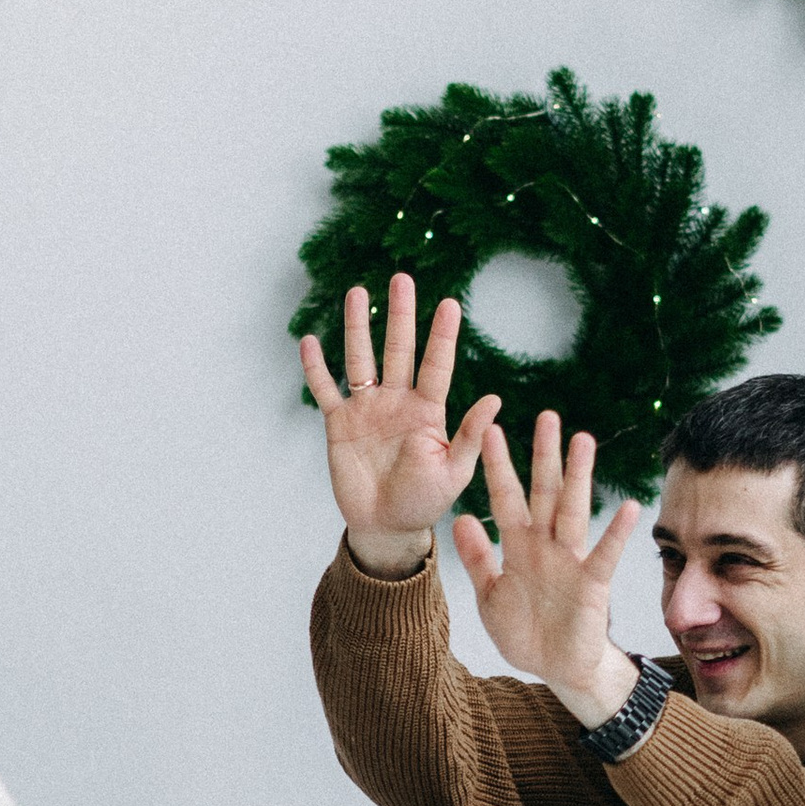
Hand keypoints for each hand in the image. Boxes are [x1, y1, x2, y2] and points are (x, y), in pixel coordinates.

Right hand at [299, 277, 499, 574]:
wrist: (387, 526)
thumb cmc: (425, 500)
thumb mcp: (455, 472)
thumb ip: (471, 435)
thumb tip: (495, 399)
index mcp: (429, 410)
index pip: (437, 364)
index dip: (442, 335)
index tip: (451, 303)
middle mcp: (398, 401)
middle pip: (398, 349)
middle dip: (401, 316)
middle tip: (403, 279)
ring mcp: (368, 409)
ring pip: (361, 360)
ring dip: (357, 327)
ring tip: (357, 292)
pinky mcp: (340, 424)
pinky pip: (326, 390)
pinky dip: (316, 369)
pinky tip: (309, 342)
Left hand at [450, 410, 641, 719]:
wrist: (557, 670)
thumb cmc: (526, 632)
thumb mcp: (489, 596)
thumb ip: (477, 558)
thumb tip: (461, 518)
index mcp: (518, 546)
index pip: (506, 497)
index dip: (497, 467)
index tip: (488, 431)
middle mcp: (546, 546)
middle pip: (545, 492)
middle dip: (544, 456)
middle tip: (547, 415)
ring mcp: (570, 561)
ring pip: (574, 511)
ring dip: (578, 477)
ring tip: (583, 440)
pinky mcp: (592, 584)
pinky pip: (605, 555)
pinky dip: (617, 533)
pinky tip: (629, 507)